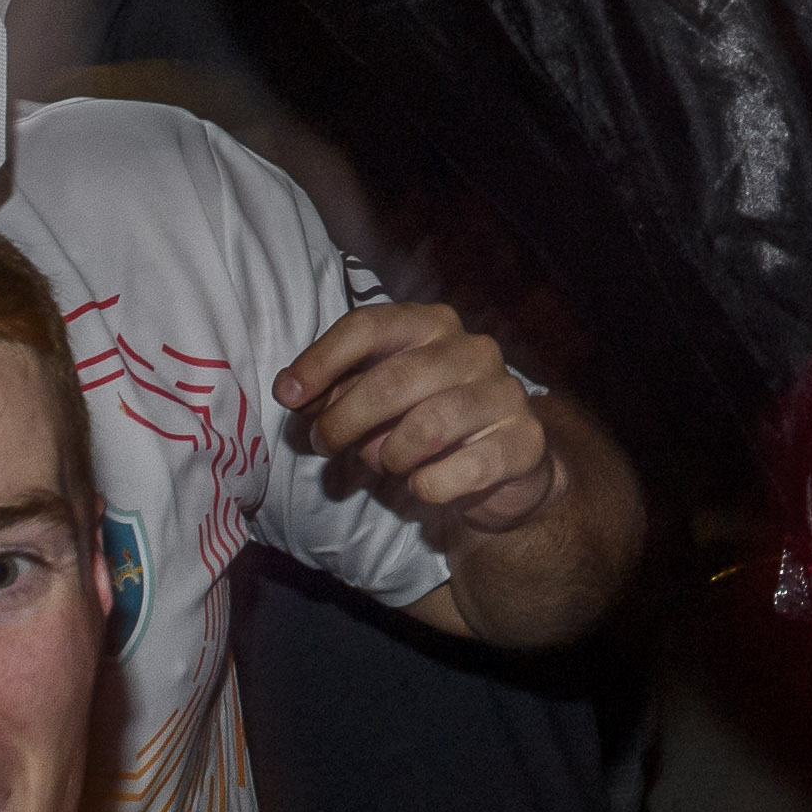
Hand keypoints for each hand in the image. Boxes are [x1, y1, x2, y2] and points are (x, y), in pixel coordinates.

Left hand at [279, 303, 566, 549]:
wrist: (503, 467)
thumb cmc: (425, 424)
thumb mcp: (376, 403)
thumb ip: (336, 391)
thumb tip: (290, 391)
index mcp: (433, 325)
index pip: (370, 325)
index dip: (322, 359)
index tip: (287, 394)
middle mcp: (474, 350)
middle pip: (393, 378)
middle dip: (345, 418)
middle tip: (323, 444)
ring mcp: (504, 394)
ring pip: (426, 427)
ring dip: (389, 455)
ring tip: (383, 464)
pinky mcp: (524, 442)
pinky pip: (460, 470)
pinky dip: (428, 486)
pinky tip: (422, 485)